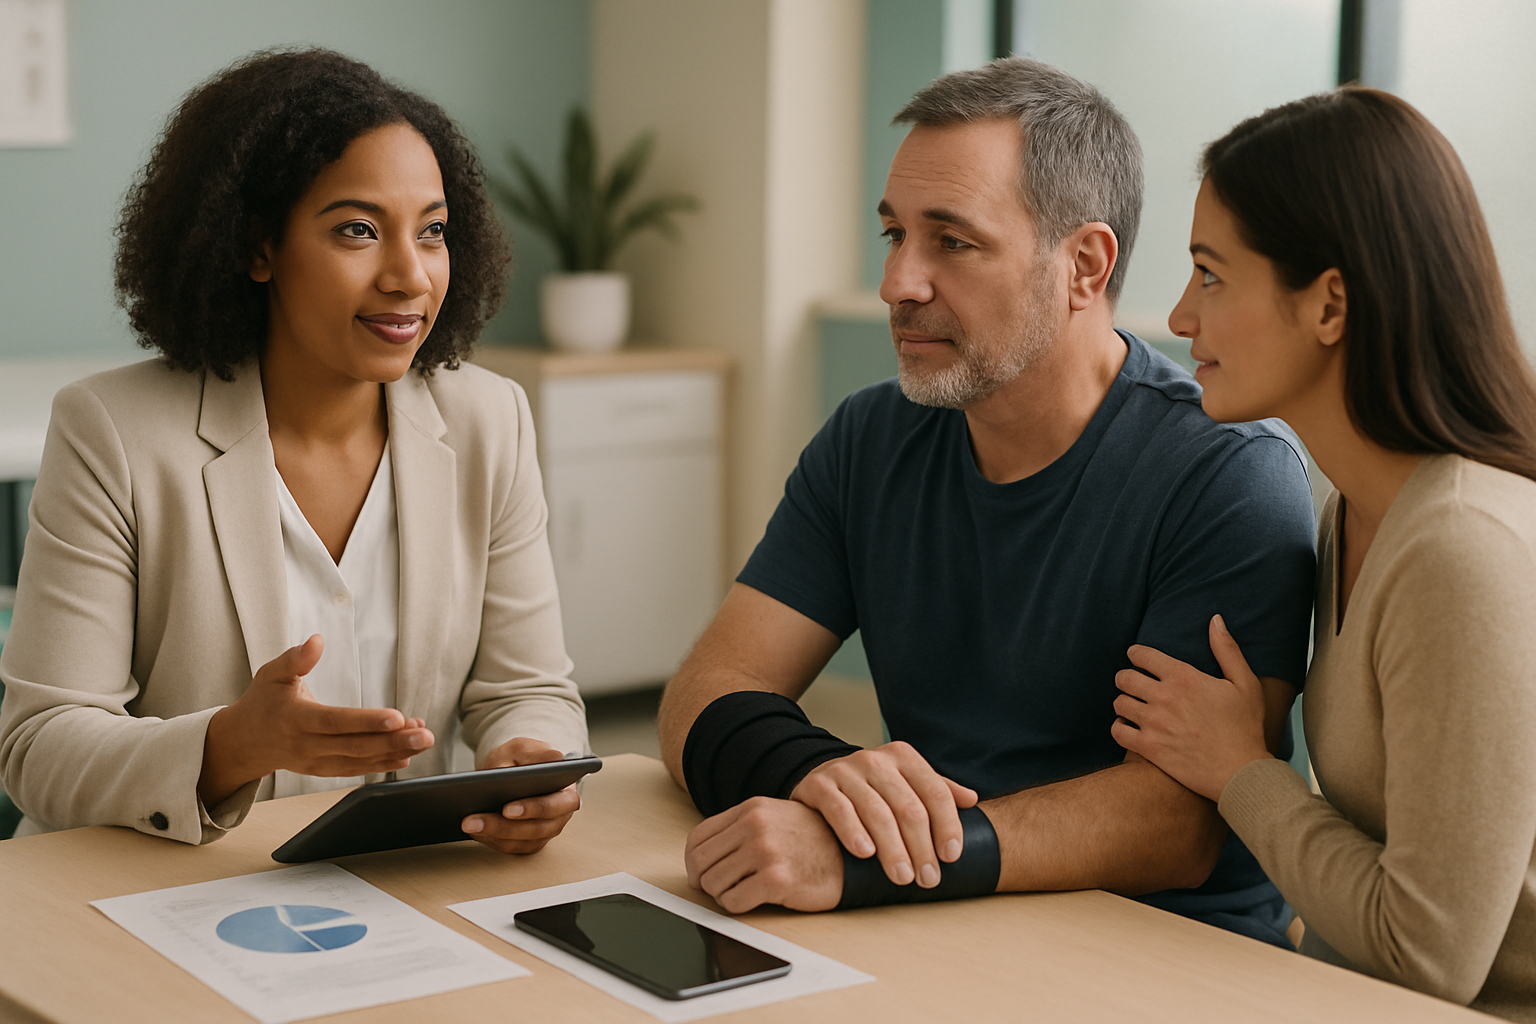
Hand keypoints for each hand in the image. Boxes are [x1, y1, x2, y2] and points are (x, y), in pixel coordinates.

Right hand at [200, 635, 432, 804]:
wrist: (243, 742)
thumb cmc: (262, 702)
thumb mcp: (272, 674)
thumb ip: (295, 659)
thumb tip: (316, 641)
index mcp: (295, 719)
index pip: (336, 722)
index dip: (367, 721)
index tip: (398, 717)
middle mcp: (306, 745)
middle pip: (354, 746)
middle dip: (393, 741)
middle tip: (424, 735)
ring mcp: (315, 762)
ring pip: (359, 760)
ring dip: (394, 752)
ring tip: (424, 740)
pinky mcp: (323, 770)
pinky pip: (355, 769)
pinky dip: (381, 764)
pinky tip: (406, 756)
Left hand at [461, 738, 580, 853]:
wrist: (520, 766)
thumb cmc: (524, 757)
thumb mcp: (524, 748)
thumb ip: (530, 755)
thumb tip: (522, 766)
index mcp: (566, 791)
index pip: (555, 805)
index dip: (533, 809)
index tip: (506, 809)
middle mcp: (560, 816)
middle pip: (536, 828)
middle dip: (503, 826)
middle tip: (473, 820)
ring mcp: (545, 831)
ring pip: (522, 841)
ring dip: (493, 835)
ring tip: (467, 824)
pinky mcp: (530, 841)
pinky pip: (511, 847)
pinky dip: (491, 840)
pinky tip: (473, 830)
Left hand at [685, 796, 843, 912]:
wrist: (852, 854)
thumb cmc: (814, 840)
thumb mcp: (775, 818)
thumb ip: (740, 829)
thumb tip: (701, 857)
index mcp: (751, 809)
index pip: (698, 838)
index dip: (692, 862)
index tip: (698, 874)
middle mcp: (755, 826)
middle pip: (701, 863)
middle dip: (705, 881)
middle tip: (719, 889)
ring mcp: (765, 852)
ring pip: (714, 884)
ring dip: (723, 895)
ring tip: (744, 891)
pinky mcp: (776, 880)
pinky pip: (733, 901)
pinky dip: (737, 906)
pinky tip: (756, 899)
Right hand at [789, 741, 976, 888]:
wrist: (822, 778)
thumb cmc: (874, 788)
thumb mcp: (907, 783)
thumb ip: (938, 790)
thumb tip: (972, 800)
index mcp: (904, 757)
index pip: (935, 792)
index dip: (947, 826)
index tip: (951, 857)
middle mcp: (876, 760)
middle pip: (908, 808)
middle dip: (921, 847)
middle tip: (928, 878)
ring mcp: (846, 771)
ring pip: (877, 813)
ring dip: (893, 849)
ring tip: (902, 877)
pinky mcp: (820, 785)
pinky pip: (840, 810)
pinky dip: (854, 832)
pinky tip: (866, 854)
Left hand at [1110, 615, 1272, 800]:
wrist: (1241, 772)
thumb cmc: (1246, 727)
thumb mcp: (1244, 683)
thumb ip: (1227, 649)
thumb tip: (1215, 620)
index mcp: (1184, 677)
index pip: (1142, 655)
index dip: (1135, 654)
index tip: (1136, 658)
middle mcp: (1164, 697)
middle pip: (1124, 677)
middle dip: (1126, 678)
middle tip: (1133, 683)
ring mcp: (1154, 723)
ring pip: (1119, 703)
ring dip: (1124, 702)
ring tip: (1132, 706)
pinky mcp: (1148, 748)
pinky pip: (1118, 730)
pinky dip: (1120, 727)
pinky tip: (1129, 727)